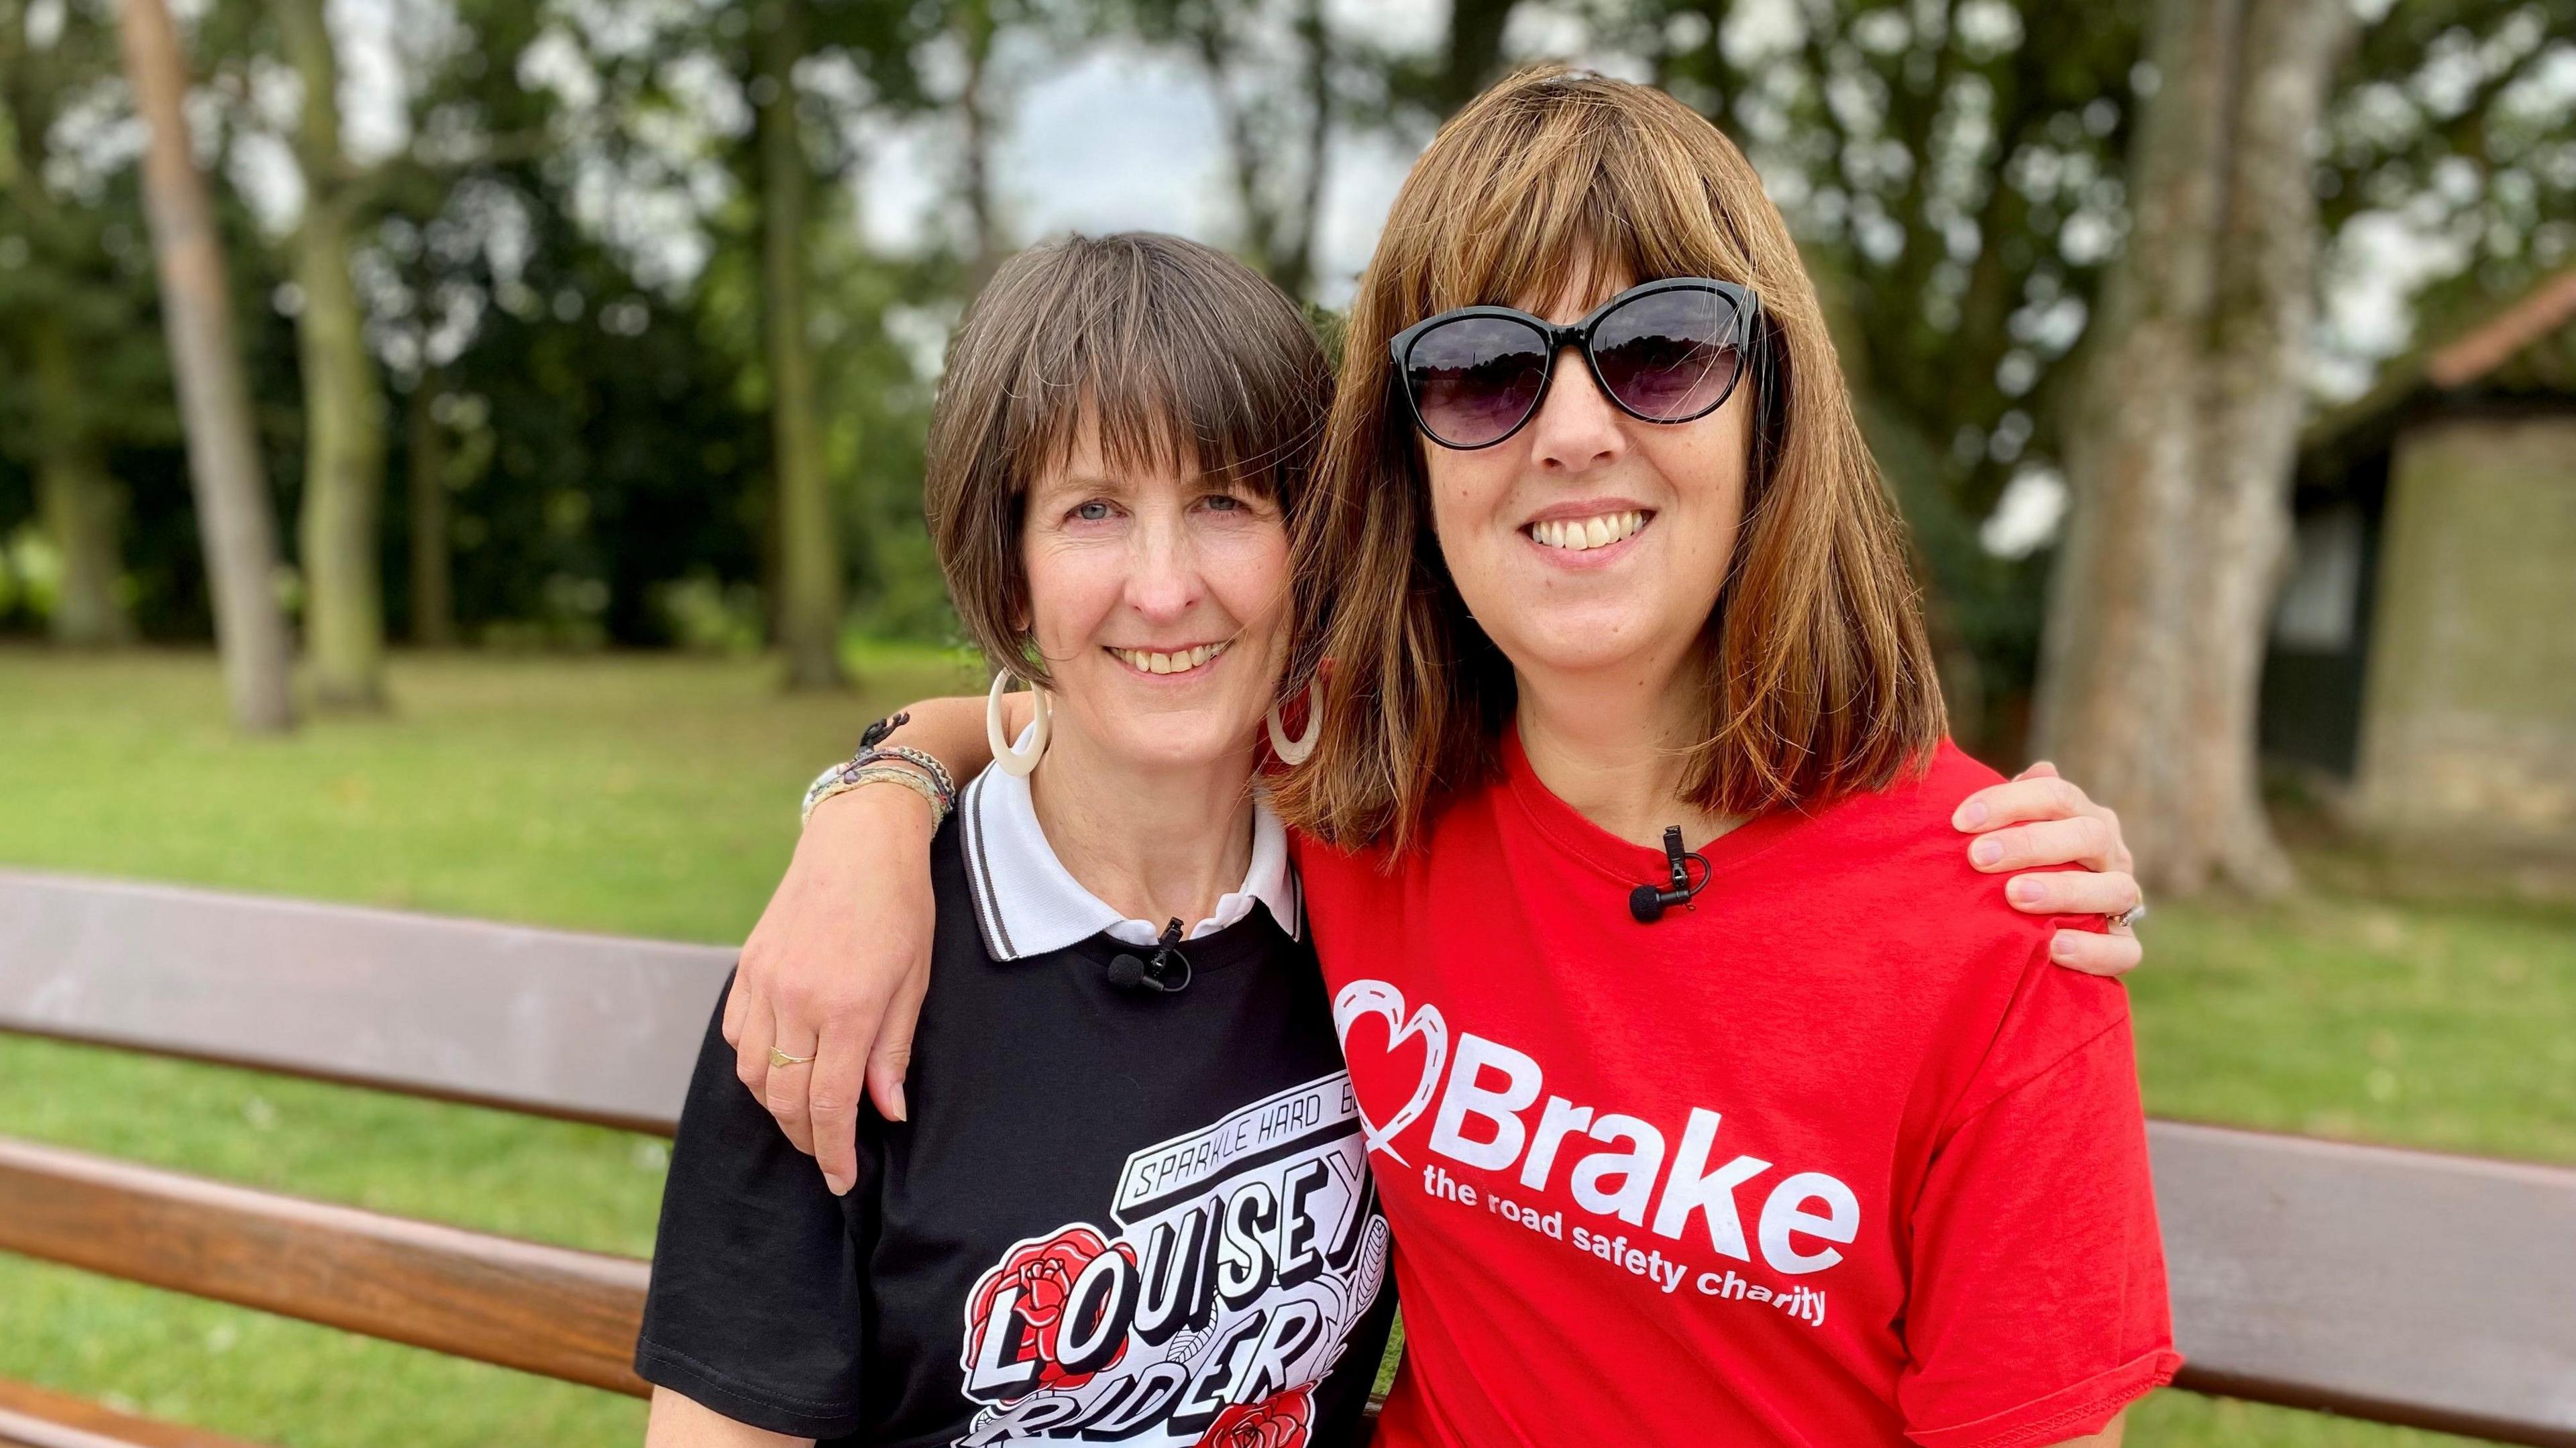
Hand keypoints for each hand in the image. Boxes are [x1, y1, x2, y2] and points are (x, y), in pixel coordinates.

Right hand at [724, 783, 938, 1193]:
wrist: (858, 841)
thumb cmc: (900, 908)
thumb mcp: (915, 981)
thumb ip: (893, 1052)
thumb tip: (886, 1112)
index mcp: (849, 1008)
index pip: (831, 1105)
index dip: (834, 1152)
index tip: (840, 1179)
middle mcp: (798, 1000)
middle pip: (784, 1098)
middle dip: (805, 1137)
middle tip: (827, 1151)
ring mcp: (765, 983)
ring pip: (752, 1074)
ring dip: (776, 1106)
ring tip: (805, 1115)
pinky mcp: (747, 968)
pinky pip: (738, 1037)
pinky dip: (753, 1065)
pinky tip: (778, 1069)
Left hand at [1951, 761, 2143, 977]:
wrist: (2046, 931)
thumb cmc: (2018, 869)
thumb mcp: (2014, 835)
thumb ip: (2019, 806)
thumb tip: (2038, 770)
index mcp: (2085, 818)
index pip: (2057, 795)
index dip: (2008, 801)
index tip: (1960, 820)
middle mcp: (2112, 855)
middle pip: (2088, 835)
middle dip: (2030, 843)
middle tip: (1978, 857)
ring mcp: (2123, 901)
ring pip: (2115, 889)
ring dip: (2063, 890)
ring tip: (2015, 896)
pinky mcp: (2125, 948)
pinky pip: (2124, 953)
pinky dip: (2090, 950)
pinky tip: (2052, 947)